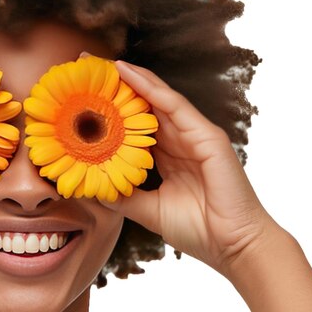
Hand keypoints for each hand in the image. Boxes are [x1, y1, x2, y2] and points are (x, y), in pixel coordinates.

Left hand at [104, 59, 276, 278]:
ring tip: (99, 64)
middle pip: (143, 104)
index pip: (134, 123)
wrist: (233, 247)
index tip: (79, 96)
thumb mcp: (147, 210)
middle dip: (114, 85)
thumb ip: (122, 196)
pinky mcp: (207, 136)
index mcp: (167, 154)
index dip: (109, 108)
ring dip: (128, 78)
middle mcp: (179, 139)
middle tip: (82, 65)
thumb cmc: (198, 229)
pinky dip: (150, 88)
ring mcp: (195, 134)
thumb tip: (92, 187)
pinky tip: (127, 73)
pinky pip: (174, 105)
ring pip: (157, 97)